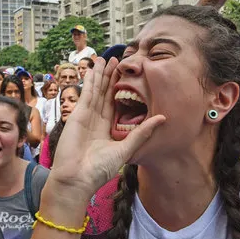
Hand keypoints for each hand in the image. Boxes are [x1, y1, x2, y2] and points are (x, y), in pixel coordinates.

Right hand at [46, 58, 165, 206]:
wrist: (77, 179)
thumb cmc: (99, 170)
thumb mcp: (126, 149)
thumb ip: (142, 132)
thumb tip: (163, 118)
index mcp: (107, 128)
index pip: (115, 104)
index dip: (119, 89)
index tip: (125, 75)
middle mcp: (96, 120)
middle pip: (104, 93)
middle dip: (109, 77)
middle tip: (117, 60)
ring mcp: (86, 116)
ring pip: (95, 90)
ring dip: (99, 74)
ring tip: (105, 59)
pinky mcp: (77, 114)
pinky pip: (86, 93)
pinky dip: (89, 80)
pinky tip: (93, 69)